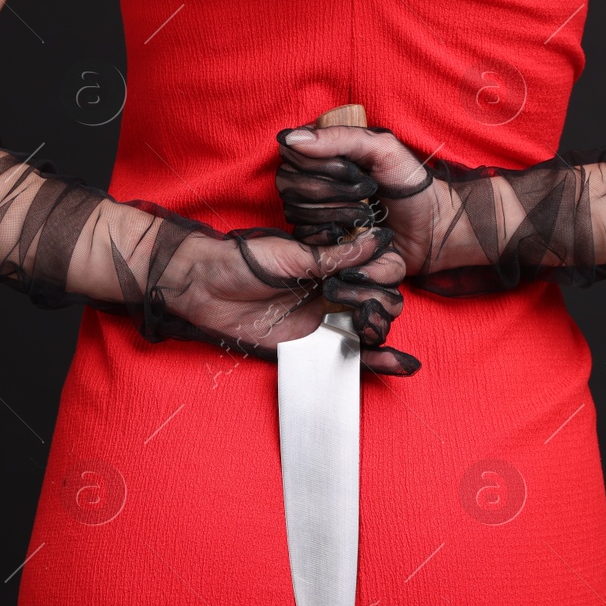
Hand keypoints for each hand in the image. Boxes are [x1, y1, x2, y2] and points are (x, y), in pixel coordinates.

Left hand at [160, 223, 420, 375]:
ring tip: (370, 328)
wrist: (204, 286)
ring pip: (370, 331)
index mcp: (332, 266)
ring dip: (381, 331)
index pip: (377, 272)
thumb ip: (337, 256)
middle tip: (361, 308)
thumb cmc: (243, 261)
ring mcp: (324, 322)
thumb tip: (378, 241)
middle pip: (380, 304)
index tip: (367, 278)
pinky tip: (401, 364)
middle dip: (381, 306)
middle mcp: (333, 293)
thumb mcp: (293, 255)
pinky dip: (377, 363)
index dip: (383, 276)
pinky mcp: (311, 347)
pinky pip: (349, 358)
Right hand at [276, 121, 466, 280]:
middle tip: (366, 192)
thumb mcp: (382, 149)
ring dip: (336, 213)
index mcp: (325, 154)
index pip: (291, 156)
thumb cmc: (410, 184)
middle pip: (289, 186)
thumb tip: (291, 138)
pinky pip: (306, 239)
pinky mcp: (323, 241)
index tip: (354, 171)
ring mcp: (316, 212)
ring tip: (367, 214)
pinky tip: (355, 234)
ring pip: (295, 212)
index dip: (319, 166)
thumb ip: (339, 138)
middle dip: (331, 191)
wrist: (433, 229)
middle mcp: (314, 181)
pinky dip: (331, 236)